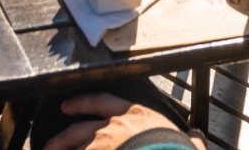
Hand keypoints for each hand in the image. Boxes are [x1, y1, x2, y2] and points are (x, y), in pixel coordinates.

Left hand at [41, 95, 202, 149]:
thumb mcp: (189, 145)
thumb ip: (191, 141)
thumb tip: (197, 138)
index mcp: (135, 115)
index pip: (102, 102)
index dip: (83, 102)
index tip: (68, 105)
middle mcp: (113, 128)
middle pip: (79, 127)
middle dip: (62, 135)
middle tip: (51, 142)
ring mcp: (101, 146)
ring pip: (74, 147)